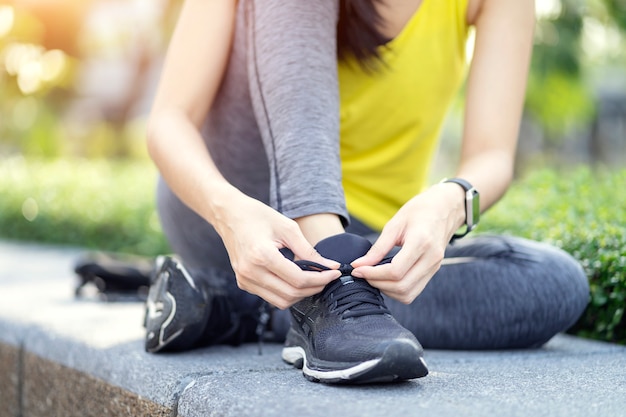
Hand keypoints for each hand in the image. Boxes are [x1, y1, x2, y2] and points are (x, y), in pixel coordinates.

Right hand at [213, 194, 339, 308]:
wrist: (229, 215)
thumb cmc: (258, 216)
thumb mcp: (288, 228)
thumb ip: (309, 250)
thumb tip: (331, 266)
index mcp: (261, 256)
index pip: (298, 280)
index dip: (321, 279)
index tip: (335, 272)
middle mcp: (250, 272)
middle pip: (291, 294)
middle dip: (314, 288)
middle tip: (327, 277)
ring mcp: (245, 280)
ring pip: (281, 301)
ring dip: (301, 294)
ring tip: (314, 279)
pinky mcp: (243, 283)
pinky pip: (270, 296)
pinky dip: (287, 292)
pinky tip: (295, 279)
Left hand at [351, 183, 464, 303]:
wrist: (444, 209)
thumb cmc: (418, 212)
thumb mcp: (395, 224)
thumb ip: (378, 248)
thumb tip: (358, 265)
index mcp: (422, 242)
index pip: (395, 271)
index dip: (373, 274)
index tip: (357, 269)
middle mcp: (431, 259)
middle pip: (401, 286)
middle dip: (377, 283)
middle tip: (362, 273)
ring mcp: (434, 267)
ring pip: (408, 294)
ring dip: (386, 290)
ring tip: (373, 276)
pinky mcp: (433, 272)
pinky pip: (413, 291)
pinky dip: (396, 290)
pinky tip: (385, 278)